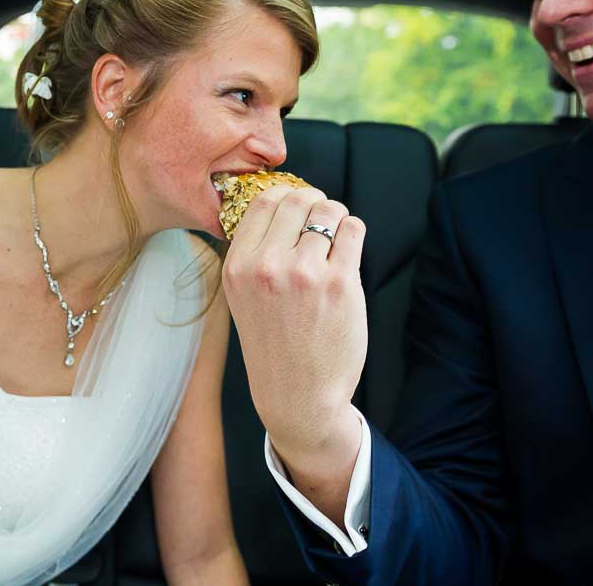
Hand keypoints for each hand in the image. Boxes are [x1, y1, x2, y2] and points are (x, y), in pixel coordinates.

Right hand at [222, 186, 366, 460]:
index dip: (286, 195)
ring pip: (329, 211)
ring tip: (337, 234)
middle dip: (314, 201)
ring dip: (337, 216)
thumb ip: (255, 254)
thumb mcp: (243, 298)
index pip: (263, 202)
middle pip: (297, 199)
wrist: (297, 397)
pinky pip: (354, 231)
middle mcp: (267, 266)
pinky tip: (348, 249)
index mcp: (238, 267)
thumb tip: (284, 203)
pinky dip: (354, 231)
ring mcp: (305, 274)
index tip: (297, 205)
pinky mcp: (341, 284)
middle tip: (322, 215)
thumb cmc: (274, 345)